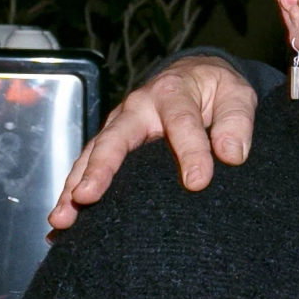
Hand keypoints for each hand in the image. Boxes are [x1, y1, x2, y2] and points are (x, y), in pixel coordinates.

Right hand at [49, 56, 261, 229]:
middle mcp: (138, 108)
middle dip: (100, 168)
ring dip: (74, 186)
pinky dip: (73, 192)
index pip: (181, 123)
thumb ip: (236, 121)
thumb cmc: (216, 90)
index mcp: (173, 93)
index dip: (190, 152)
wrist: (195, 75)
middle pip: (116, 139)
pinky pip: (89, 166)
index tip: (198, 183)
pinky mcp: (112, 143)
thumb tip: (232, 154)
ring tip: (61, 219)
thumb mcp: (236, 94)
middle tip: (86, 197)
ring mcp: (119, 126)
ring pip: (92, 155)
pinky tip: (63, 222)